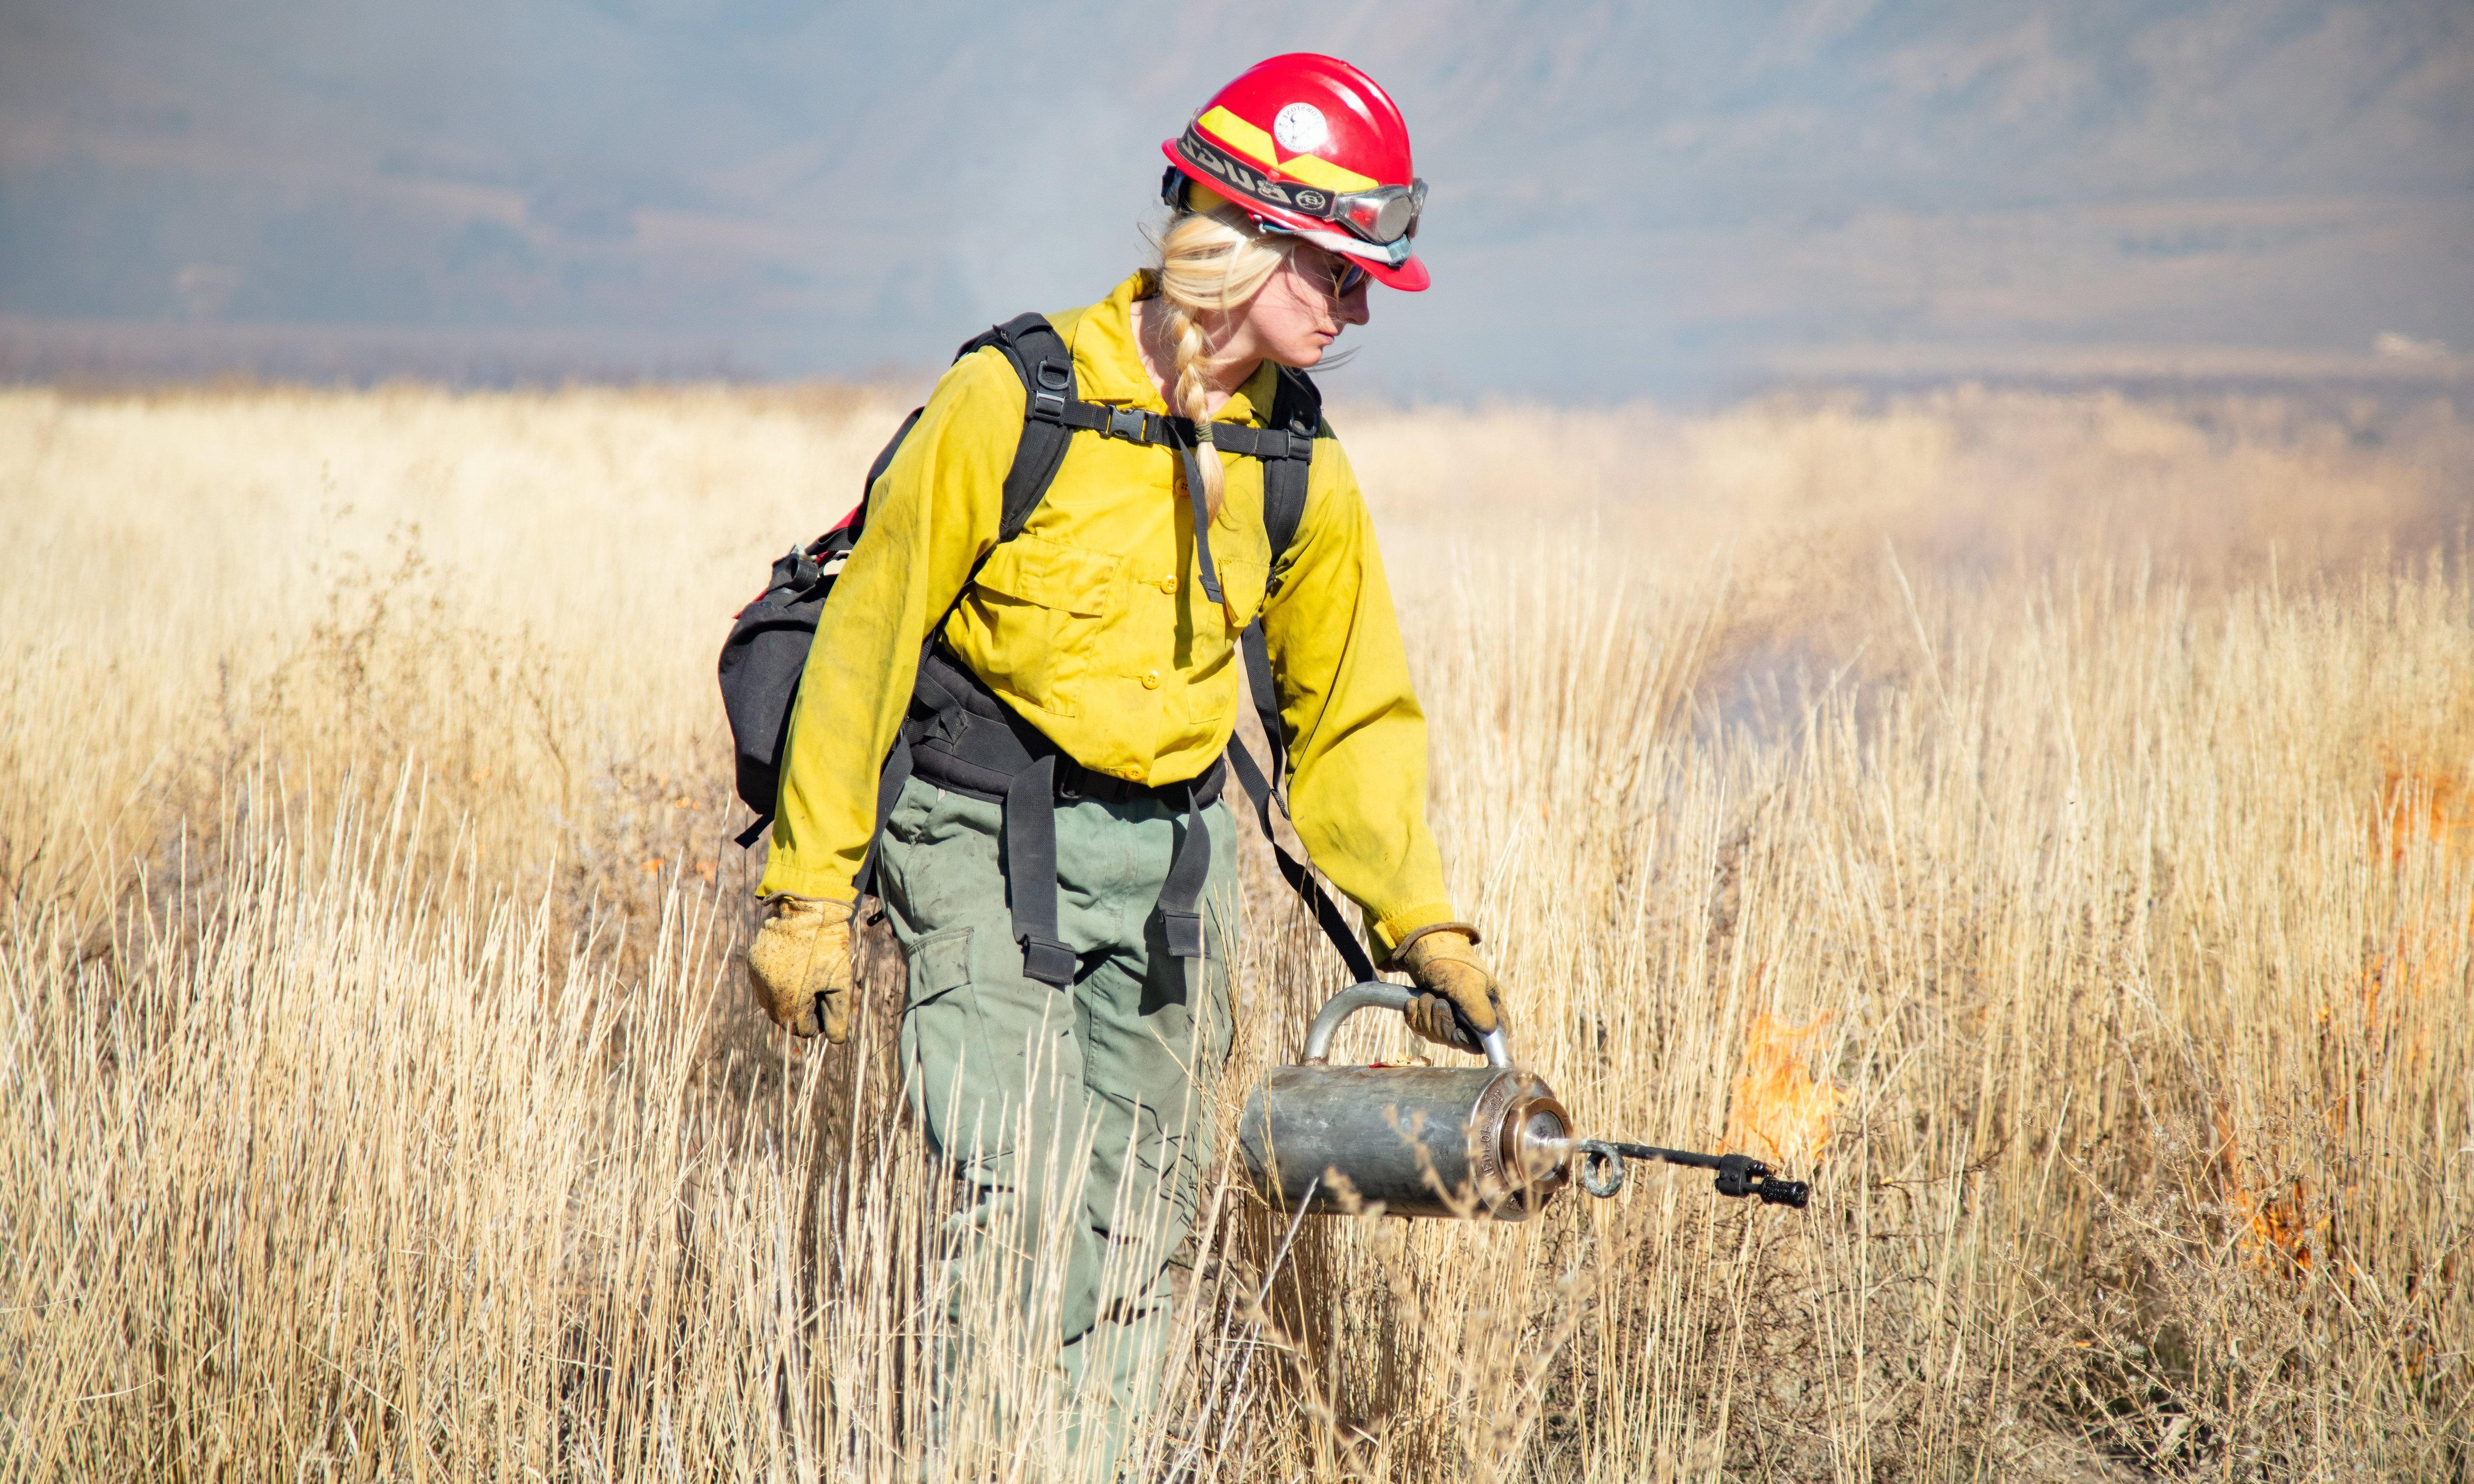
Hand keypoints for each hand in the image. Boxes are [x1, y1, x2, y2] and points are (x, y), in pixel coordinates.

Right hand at [745, 894, 853, 1041]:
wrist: (807, 908)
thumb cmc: (828, 945)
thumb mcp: (840, 982)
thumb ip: (838, 1016)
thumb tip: (835, 1040)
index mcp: (789, 1002)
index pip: (801, 1029)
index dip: (817, 1020)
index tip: (826, 1003)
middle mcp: (767, 993)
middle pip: (783, 1018)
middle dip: (801, 1010)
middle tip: (818, 989)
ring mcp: (757, 977)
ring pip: (772, 1001)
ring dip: (787, 997)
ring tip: (805, 976)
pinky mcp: (753, 962)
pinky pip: (763, 983)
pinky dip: (777, 981)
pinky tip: (792, 965)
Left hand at [1395, 926, 1503, 1055]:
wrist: (1425, 947)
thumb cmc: (1451, 962)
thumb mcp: (1466, 983)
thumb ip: (1478, 1008)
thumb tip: (1490, 1030)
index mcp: (1491, 1008)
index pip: (1489, 1042)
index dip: (1469, 1040)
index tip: (1455, 1027)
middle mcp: (1473, 1016)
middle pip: (1457, 1041)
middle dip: (1440, 1022)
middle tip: (1437, 1000)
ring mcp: (1453, 1017)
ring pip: (1437, 1036)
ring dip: (1426, 1015)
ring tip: (1427, 995)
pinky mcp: (1433, 1016)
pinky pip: (1421, 1029)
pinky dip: (1414, 1016)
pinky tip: (1415, 1001)